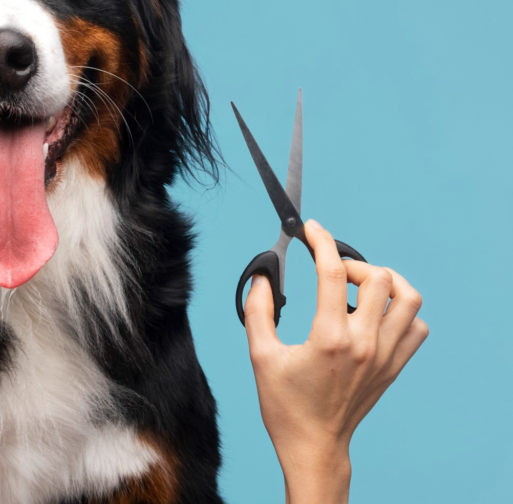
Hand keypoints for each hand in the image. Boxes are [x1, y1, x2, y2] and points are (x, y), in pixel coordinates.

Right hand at [244, 220, 427, 503]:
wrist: (314, 444)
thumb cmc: (285, 405)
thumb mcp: (260, 355)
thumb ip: (258, 310)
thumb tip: (262, 276)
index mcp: (329, 338)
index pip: (332, 272)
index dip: (321, 241)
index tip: (311, 230)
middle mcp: (364, 343)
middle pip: (379, 278)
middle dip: (352, 263)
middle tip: (331, 270)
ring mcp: (384, 356)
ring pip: (408, 299)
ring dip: (385, 282)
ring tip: (359, 286)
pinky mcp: (394, 366)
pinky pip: (416, 326)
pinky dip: (401, 311)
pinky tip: (374, 313)